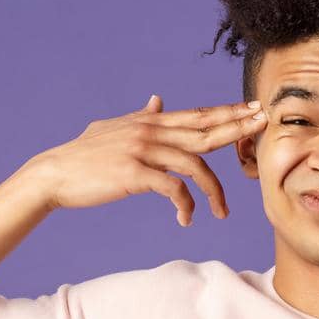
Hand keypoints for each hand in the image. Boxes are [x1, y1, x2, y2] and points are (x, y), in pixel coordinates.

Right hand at [24, 94, 266, 226]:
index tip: (254, 109)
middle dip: (237, 127)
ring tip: (222, 212)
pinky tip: (186, 219)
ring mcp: (142, 151)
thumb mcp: (114, 128)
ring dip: (213, 191)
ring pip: (194, 165)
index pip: (197, 114)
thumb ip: (140, 115)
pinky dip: (185, 205)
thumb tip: (158, 100)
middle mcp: (150, 131)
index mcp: (149, 122)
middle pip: (204, 129)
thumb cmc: (84, 156)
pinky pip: (173, 189)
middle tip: (264, 124)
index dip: (227, 112)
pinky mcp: (134, 174)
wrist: (54, 174)